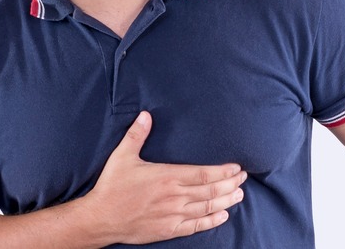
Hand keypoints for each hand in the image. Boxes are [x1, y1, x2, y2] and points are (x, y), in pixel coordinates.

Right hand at [83, 111, 246, 244]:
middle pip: (211, 191)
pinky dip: (211, 221)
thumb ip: (136, 135)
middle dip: (230, 184)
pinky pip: (196, 226)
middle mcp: (174, 197)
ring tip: (239, 195)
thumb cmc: (112, 186)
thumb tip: (145, 115)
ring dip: (226, 201)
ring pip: (207, 207)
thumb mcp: (122, 156)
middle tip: (244, 178)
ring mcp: (173, 215)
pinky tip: (222, 216)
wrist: (101, 218)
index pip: (204, 174)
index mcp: (167, 177)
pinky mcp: (169, 229)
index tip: (237, 168)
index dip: (223, 172)